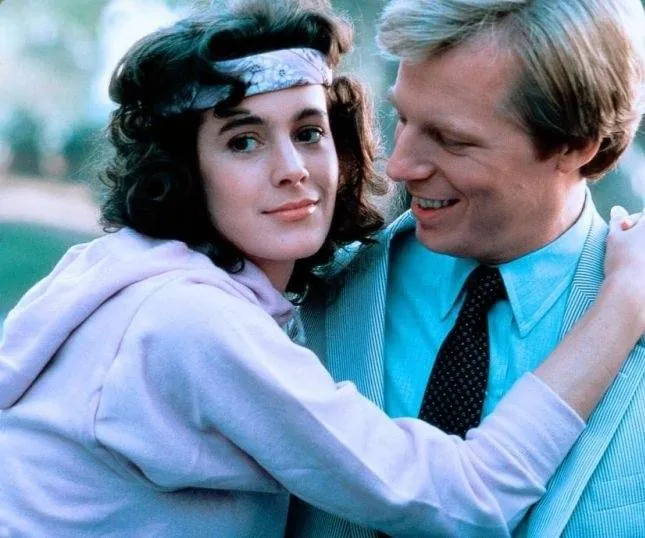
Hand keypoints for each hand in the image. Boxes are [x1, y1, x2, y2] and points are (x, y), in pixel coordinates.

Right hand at [603, 205, 644, 330]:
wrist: (632, 290)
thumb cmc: (621, 260)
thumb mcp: (614, 237)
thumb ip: (617, 221)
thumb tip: (617, 208)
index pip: (641, 217)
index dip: (629, 225)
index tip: (622, 236)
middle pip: (644, 234)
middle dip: (638, 236)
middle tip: (626, 247)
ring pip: (644, 249)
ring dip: (641, 250)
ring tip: (634, 261)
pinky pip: (643, 261)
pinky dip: (641, 263)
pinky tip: (639, 270)